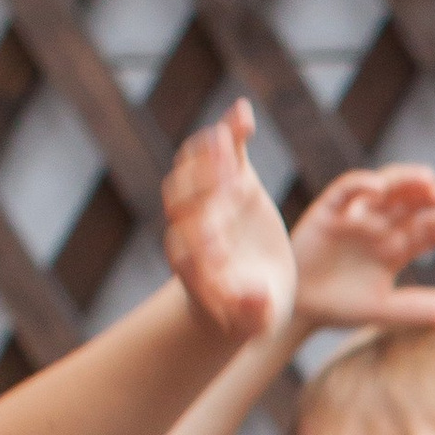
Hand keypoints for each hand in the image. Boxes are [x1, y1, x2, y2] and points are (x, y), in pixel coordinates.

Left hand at [161, 102, 296, 344]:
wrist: (249, 290)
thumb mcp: (255, 321)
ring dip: (206, 156)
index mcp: (192, 266)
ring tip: (227, 140)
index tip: (220, 246)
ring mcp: (206, 199)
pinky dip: (230, 131)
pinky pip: (223, 150)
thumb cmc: (250, 312)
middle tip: (231, 188)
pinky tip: (244, 113)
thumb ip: (252, 311)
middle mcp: (189, 228)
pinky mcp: (228, 180)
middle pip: (179, 203)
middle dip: (201, 193)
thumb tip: (255, 295)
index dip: (198, 246)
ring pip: (191, 171)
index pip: (184, 250)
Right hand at [289, 161, 434, 334]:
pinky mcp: (328, 211)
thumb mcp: (381, 309)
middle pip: (411, 204)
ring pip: (385, 188)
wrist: (298, 307)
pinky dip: (361, 184)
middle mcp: (380, 226)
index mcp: (397, 247)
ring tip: (427, 179)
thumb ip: (415, 309)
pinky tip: (378, 187)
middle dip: (431, 197)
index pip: (427, 229)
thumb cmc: (342, 304)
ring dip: (405, 180)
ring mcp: (355, 216)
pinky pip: (345, 190)